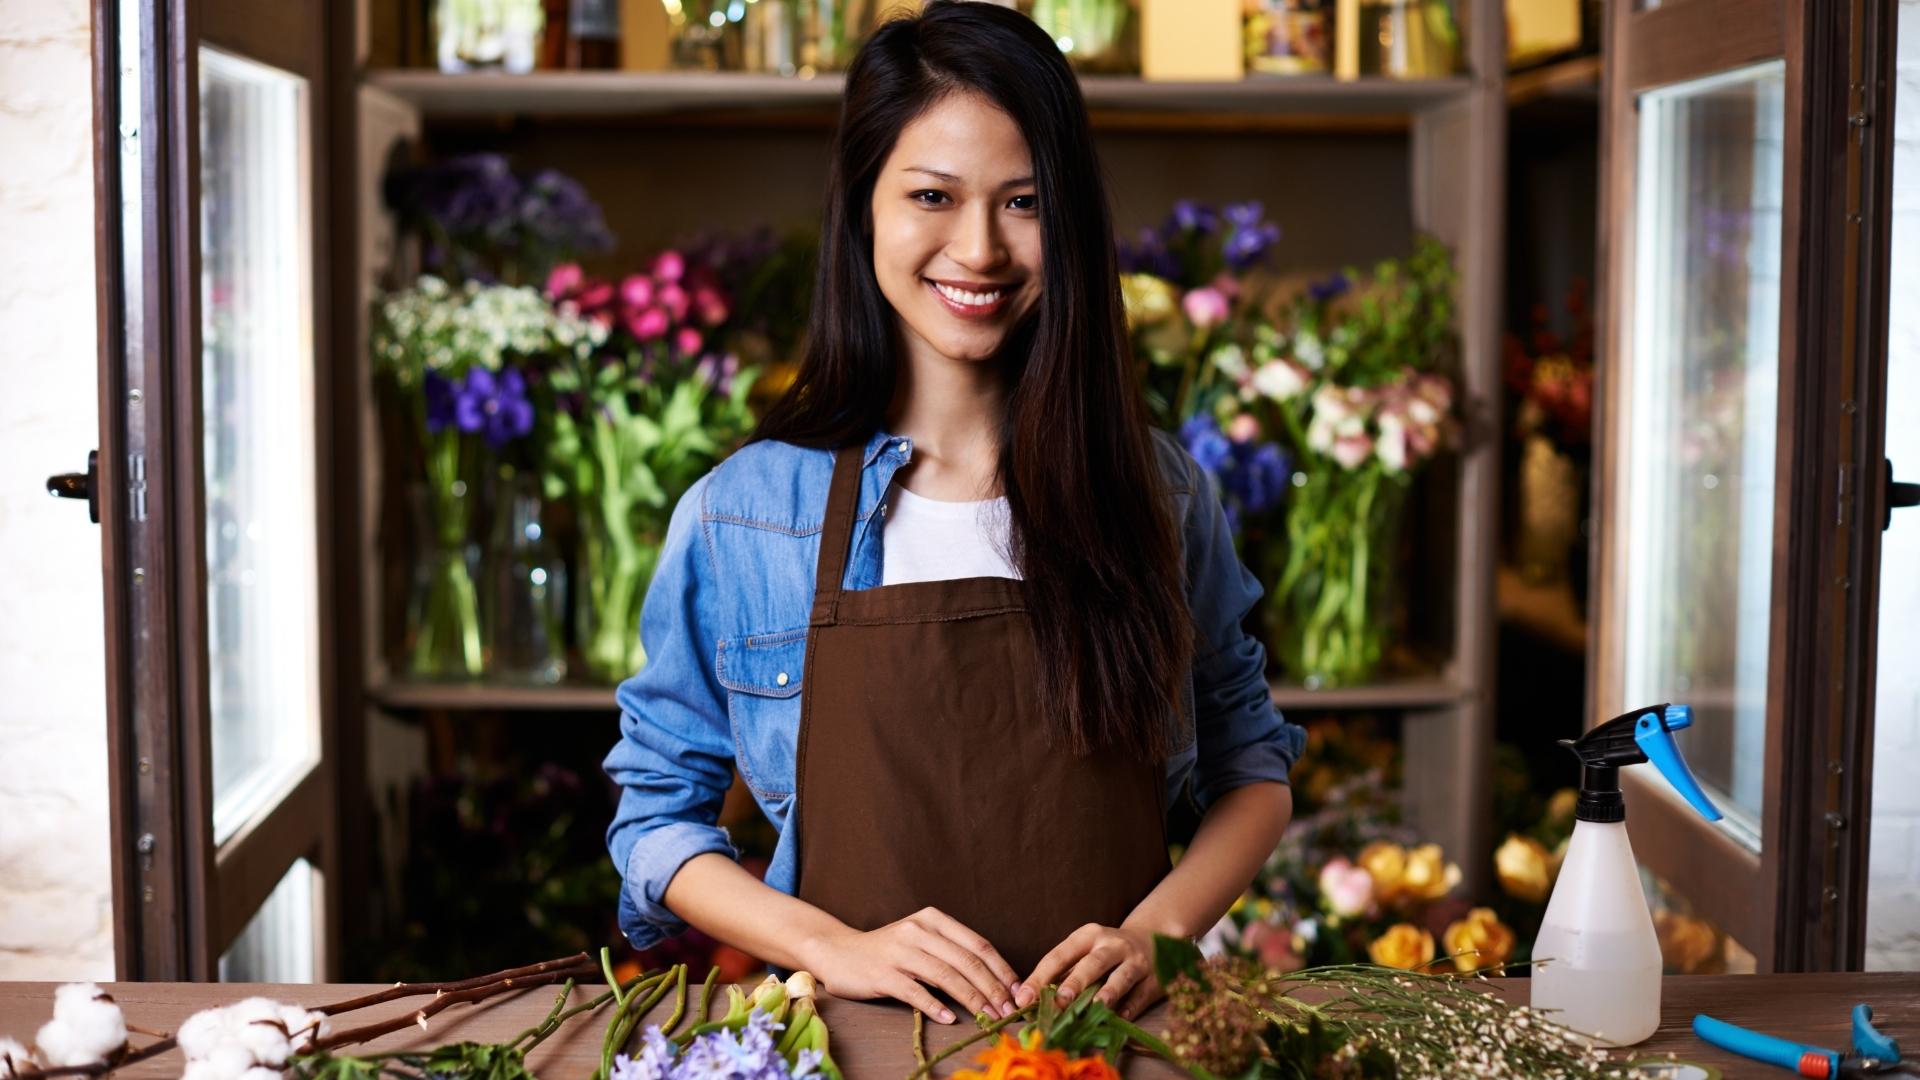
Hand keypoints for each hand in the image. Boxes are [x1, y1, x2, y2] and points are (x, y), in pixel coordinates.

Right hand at [800, 906, 1020, 1024]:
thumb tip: (994, 980)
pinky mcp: (883, 974)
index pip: (978, 944)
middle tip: (1007, 1011)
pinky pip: (916, 992)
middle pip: (966, 961)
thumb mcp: (921, 940)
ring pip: (946, 976)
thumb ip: (951, 952)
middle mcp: (918, 931)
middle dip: (992, 989)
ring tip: (988, 1018)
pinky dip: (935, 1006)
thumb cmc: (887, 950)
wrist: (838, 952)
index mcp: (933, 920)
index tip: (1017, 992)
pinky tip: (950, 1018)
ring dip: (972, 1000)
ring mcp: (900, 951)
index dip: (1001, 970)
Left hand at [1015, 923, 1162, 1020]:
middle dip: (1075, 982)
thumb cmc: (1107, 951)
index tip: (1024, 998)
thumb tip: (1030, 999)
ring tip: (1096, 1005)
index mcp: (1088, 936)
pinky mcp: (1153, 979)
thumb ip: (1063, 973)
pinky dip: (1131, 1007)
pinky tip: (1120, 1018)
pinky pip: (1141, 995)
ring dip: (1108, 991)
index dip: (1040, 976)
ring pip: (1121, 976)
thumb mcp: (1085, 951)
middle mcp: (1112, 945)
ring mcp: (1136, 961)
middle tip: (1059, 1000)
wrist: (1153, 939)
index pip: (1060, 955)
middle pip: (1092, 963)